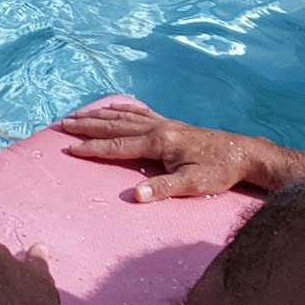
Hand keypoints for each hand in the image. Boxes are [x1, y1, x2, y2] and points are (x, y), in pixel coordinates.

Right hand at [56, 101, 266, 200]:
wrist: (243, 152)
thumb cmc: (219, 171)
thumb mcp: (193, 184)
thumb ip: (163, 188)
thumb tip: (135, 197)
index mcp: (159, 142)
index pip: (118, 146)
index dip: (93, 148)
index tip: (69, 148)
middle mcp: (158, 128)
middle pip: (114, 125)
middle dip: (86, 125)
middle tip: (61, 124)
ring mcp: (164, 123)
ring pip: (123, 116)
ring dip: (98, 115)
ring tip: (76, 115)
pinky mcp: (170, 123)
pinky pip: (139, 112)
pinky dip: (121, 108)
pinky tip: (112, 107)